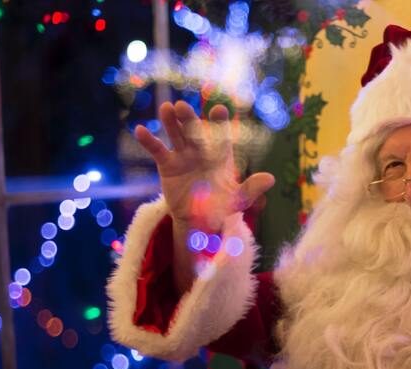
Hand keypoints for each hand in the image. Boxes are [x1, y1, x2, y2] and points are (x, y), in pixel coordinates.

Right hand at [134, 101, 274, 231]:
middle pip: (195, 130)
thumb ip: (251, 188)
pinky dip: (149, 141)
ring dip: (170, 122)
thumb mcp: (238, 200)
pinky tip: (140, 130)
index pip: (221, 134)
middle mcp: (201, 149)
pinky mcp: (167, 164)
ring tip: (166, 108)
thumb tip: (270, 178)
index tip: (219, 110)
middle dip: (190, 119)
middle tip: (183, 107)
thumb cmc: (222, 206)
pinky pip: (158, 150)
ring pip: (176, 134)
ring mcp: (183, 155)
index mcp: (220, 154)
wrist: (200, 219)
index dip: (220, 122)